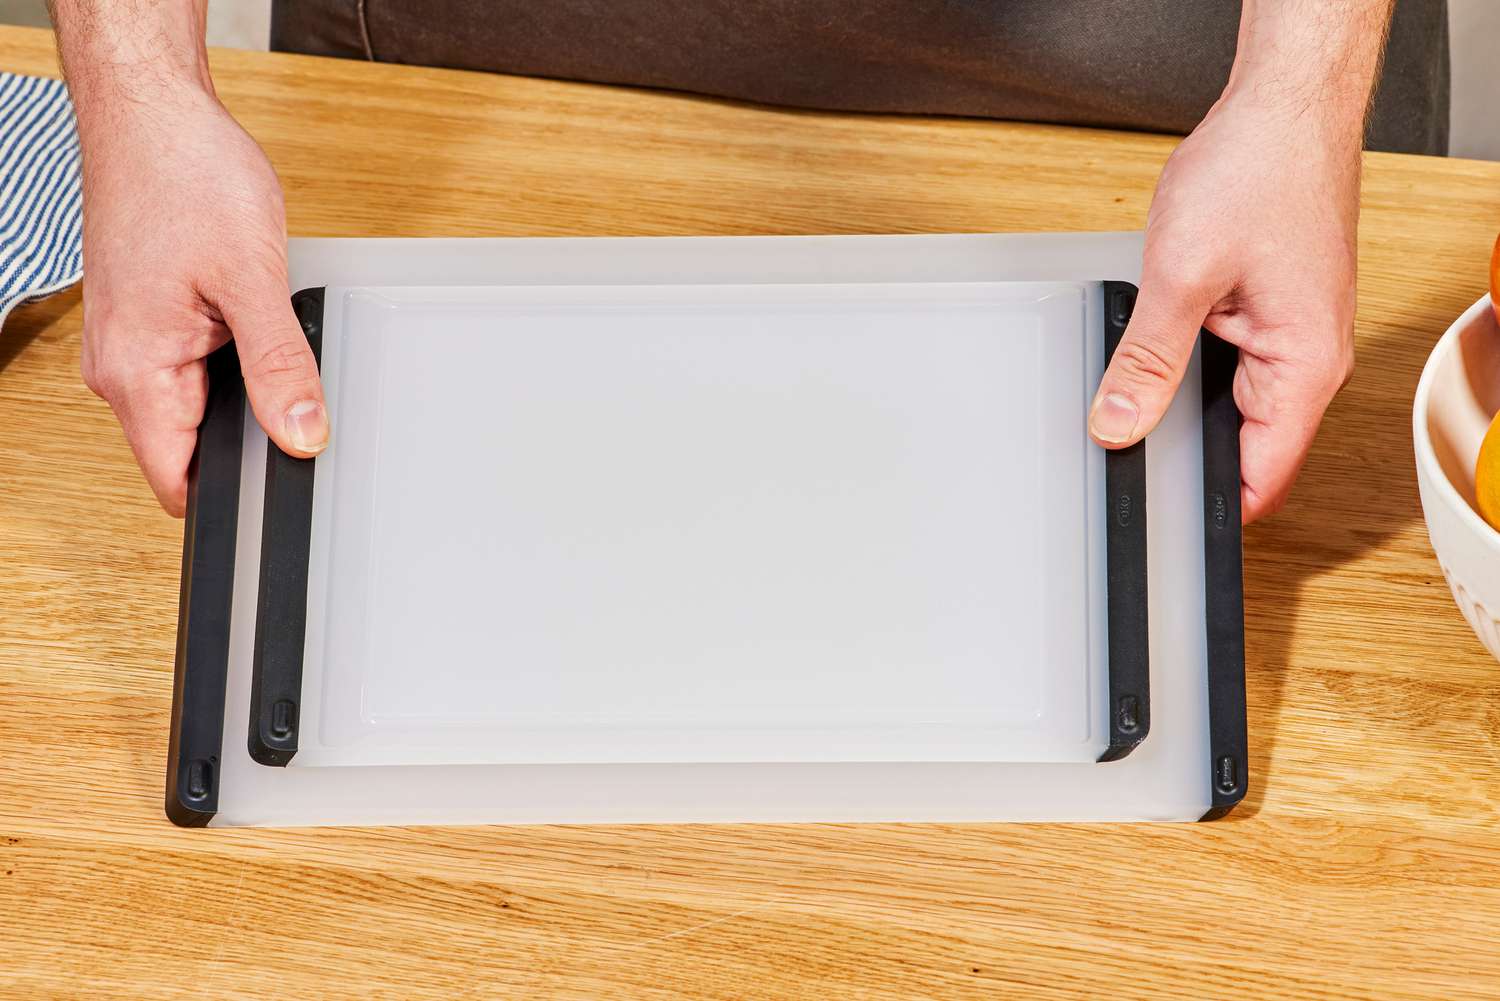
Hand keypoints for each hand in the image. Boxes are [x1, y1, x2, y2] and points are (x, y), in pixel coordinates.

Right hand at [77, 88, 327, 514]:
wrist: (153, 111)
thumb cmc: (185, 175)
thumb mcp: (253, 280)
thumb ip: (280, 368)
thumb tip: (303, 434)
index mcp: (135, 371)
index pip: (179, 482)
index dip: (234, 495)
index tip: (285, 486)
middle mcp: (120, 365)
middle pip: (192, 448)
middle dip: (249, 438)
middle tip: (297, 395)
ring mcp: (131, 342)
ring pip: (197, 406)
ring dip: (242, 390)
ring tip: (267, 334)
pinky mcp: (149, 319)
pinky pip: (194, 367)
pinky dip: (232, 356)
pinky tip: (251, 316)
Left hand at [1088, 89, 1359, 522]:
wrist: (1282, 106)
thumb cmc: (1258, 171)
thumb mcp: (1180, 277)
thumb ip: (1146, 360)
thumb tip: (1117, 423)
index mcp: (1304, 366)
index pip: (1262, 476)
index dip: (1212, 509)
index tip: (1159, 519)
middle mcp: (1306, 358)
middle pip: (1242, 445)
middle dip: (1182, 454)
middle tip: (1118, 455)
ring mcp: (1288, 334)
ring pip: (1225, 402)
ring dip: (1178, 404)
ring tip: (1127, 395)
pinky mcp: (1266, 310)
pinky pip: (1222, 362)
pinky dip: (1184, 365)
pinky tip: (1148, 352)